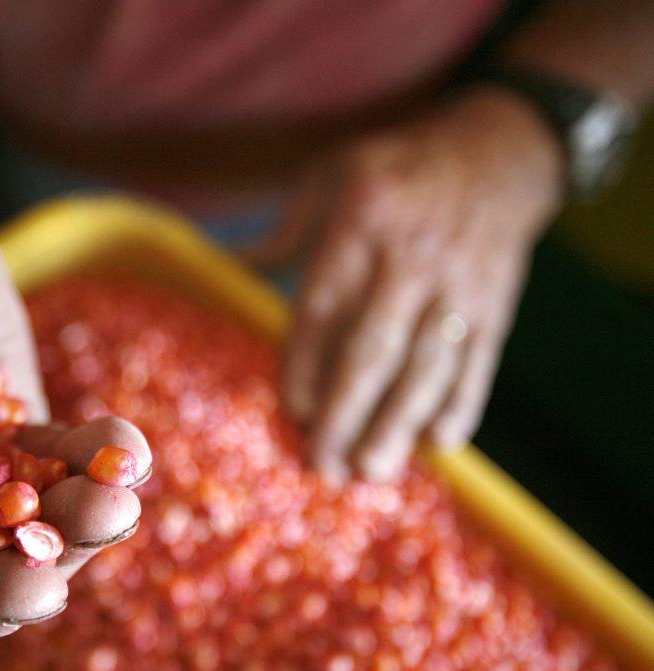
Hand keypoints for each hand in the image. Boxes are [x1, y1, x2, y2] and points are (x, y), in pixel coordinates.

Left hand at [279, 88, 562, 482]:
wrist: (500, 149)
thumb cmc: (397, 168)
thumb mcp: (332, 176)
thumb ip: (283, 233)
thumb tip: (220, 266)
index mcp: (361, 221)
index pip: (327, 305)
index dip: (309, 362)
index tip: (294, 411)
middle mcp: (411, 256)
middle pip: (375, 346)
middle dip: (348, 412)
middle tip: (326, 467)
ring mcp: (458, 282)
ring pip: (427, 363)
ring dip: (400, 421)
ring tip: (375, 471)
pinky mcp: (496, 302)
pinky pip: (478, 360)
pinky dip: (461, 403)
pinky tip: (440, 444)